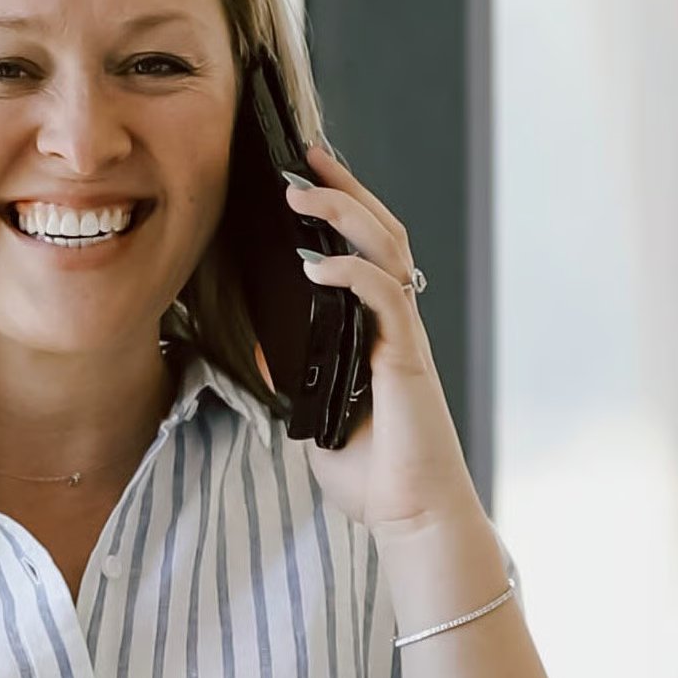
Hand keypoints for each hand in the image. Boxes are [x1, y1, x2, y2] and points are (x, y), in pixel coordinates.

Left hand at [254, 143, 485, 541]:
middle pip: (382, 234)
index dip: (340, 212)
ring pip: (387, 253)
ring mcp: (404, 339)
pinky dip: (352, 276)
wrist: (412, 518)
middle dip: (344, 191)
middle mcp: (395, 325)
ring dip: (345, 217)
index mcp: (376, 332)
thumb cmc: (372, 473)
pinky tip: (316, 267)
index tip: (305, 179)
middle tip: (305, 159)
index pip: (365, 253)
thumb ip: (294, 379)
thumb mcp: (314, 416)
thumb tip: (265, 346)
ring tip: (302, 194)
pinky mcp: (407, 361)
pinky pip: (384, 300)